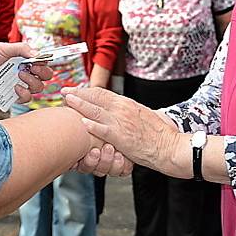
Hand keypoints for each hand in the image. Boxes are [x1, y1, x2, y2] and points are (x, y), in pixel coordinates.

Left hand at [0, 41, 51, 104]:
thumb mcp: (2, 48)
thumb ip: (21, 49)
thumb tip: (38, 54)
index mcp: (21, 59)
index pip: (41, 62)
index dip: (44, 63)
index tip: (39, 61)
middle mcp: (21, 72)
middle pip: (44, 76)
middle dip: (43, 73)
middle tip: (33, 68)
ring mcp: (16, 84)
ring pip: (37, 88)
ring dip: (33, 82)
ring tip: (20, 76)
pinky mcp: (9, 96)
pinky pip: (24, 99)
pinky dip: (24, 94)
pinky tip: (16, 88)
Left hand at [62, 87, 182, 170]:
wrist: (171, 146)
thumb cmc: (161, 133)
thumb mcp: (145, 115)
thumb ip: (132, 112)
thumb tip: (125, 110)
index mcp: (127, 103)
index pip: (102, 93)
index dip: (86, 90)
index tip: (75, 89)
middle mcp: (123, 109)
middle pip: (95, 97)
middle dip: (78, 94)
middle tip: (64, 91)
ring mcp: (121, 122)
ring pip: (95, 110)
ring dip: (79, 104)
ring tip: (67, 101)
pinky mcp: (121, 137)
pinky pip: (103, 129)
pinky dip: (91, 125)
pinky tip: (80, 122)